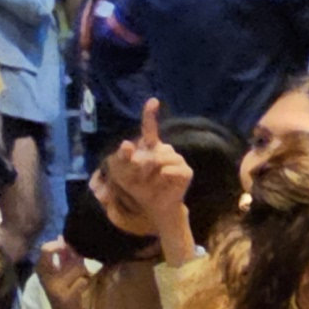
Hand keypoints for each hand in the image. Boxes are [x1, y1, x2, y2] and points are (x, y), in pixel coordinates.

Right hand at [35, 241, 91, 308]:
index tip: (66, 246)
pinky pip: (84, 280)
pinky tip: (81, 290)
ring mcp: (55, 287)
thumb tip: (62, 236)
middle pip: (67, 256)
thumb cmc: (66, 292)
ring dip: (85, 272)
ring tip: (81, 280)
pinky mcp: (66, 297)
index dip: (58, 245)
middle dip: (78, 259)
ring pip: (79, 267)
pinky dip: (86, 283)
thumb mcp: (61, 272)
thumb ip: (62, 256)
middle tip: (80, 268)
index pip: (45, 250)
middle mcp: (46, 277)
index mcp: (42, 269)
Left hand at [91, 100, 194, 249]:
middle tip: (138, 176)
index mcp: (150, 148)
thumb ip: (122, 158)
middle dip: (143, 162)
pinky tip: (163, 180)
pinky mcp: (185, 172)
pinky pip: (174, 168)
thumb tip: (127, 144)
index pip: (150, 129)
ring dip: (153, 170)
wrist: (153, 208)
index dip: (150, 115)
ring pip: (164, 157)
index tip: (152, 101)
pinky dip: (165, 174)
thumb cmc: (138, 189)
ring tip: (151, 182)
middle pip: (154, 148)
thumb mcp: (123, 174)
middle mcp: (165, 151)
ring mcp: (177, 160)